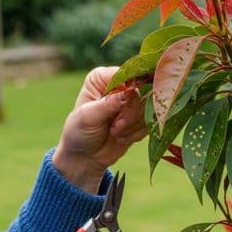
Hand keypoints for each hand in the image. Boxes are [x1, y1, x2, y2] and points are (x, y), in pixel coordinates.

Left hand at [52, 67, 146, 192]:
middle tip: (114, 127)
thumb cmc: (79, 132)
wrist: (85, 156)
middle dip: (129, 115)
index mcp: (103, 78)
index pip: (126, 75)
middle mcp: (119, 85)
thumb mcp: (89, 117)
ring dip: (132, 126)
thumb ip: (109, 104)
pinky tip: (122, 137)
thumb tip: (129, 92)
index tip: (119, 110)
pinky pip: (151, 121)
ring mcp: (131, 101)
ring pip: (148, 108)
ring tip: (115, 132)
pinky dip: (137, 133)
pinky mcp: (140, 116)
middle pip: (141, 92)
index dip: (128, 92)